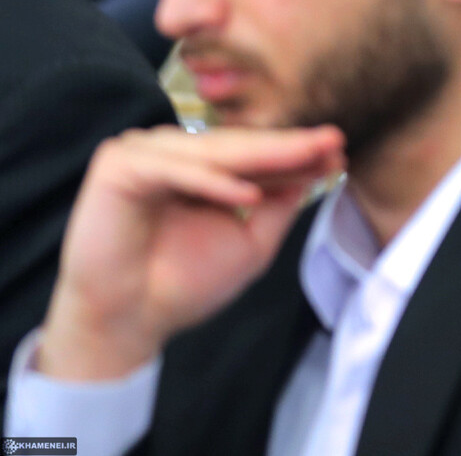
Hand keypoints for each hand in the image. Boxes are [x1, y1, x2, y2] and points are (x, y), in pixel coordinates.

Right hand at [37, 125, 345, 380]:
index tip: (339, 152)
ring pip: (212, 152)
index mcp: (199, 170)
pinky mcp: (118, 166)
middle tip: (333, 141)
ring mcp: (144, 155)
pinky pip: (173, 168)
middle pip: (238, 148)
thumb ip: (280, 205)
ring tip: (309, 156)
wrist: (131, 324)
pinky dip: (211, 181)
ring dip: (261, 156)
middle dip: (289, 147)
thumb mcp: (250, 242)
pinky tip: (249, 194)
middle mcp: (172, 155)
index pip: (253, 156)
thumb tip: (316, 169)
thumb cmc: (183, 286)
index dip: (296, 155)